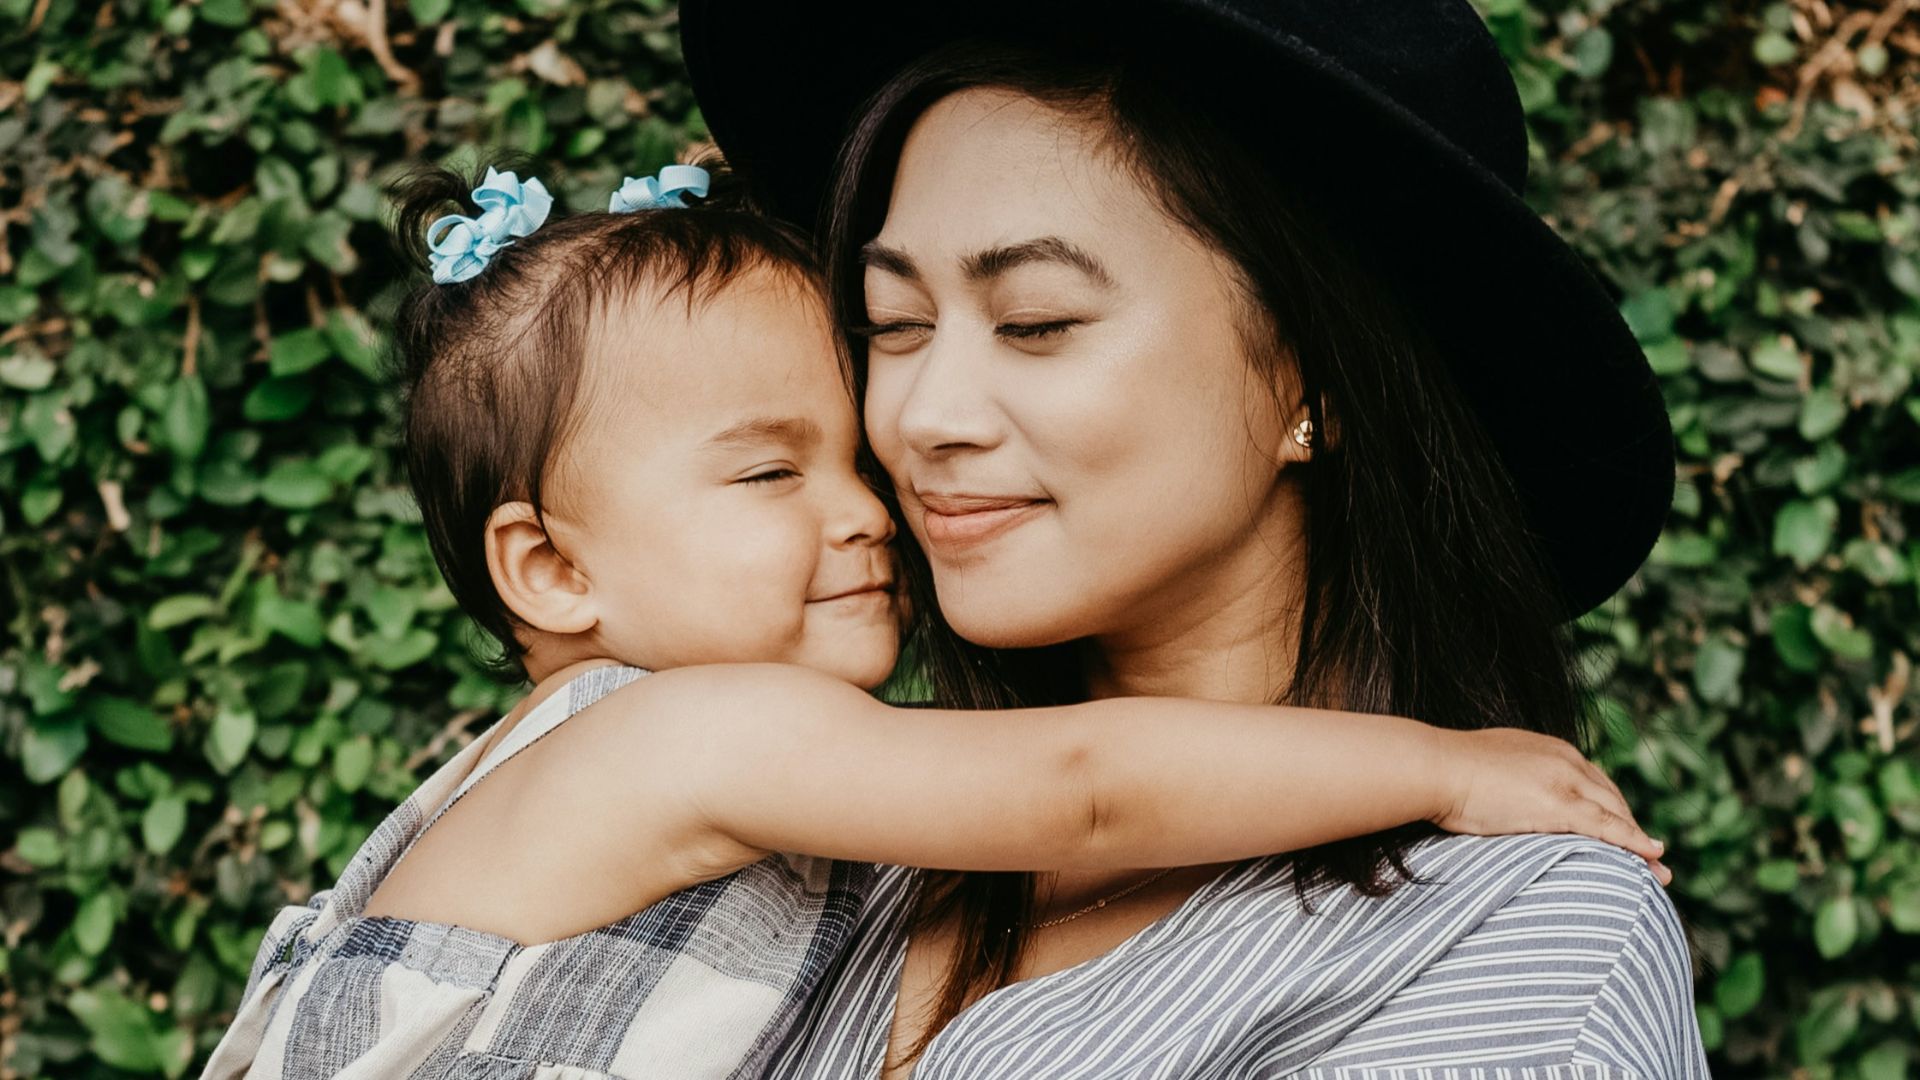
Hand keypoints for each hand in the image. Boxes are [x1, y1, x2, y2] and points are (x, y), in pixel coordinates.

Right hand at [1427, 727, 1671, 885]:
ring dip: (1640, 842)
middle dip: (1632, 828)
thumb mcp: (1487, 770)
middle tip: (1650, 856)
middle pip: (1611, 798)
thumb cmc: (1444, 774)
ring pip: (1615, 814)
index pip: (1592, 782)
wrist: (1432, 768)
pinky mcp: (1558, 804)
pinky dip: (1633, 843)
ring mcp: (1564, 780)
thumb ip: (1507, 782)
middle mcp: (1564, 759)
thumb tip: (1502, 801)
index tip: (1622, 831)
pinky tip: (1651, 857)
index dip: (1611, 810)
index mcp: (1548, 749)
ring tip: (1657, 869)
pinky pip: (1607, 828)